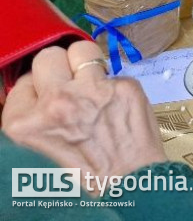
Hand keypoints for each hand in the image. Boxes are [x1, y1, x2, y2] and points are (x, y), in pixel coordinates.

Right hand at [2, 41, 166, 193]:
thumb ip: (36, 113)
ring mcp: (91, 91)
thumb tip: (40, 85)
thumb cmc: (84, 169)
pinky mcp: (124, 86)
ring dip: (86, 65)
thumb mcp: (40, 145)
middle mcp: (55, 102)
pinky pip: (113, 72)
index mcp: (25, 122)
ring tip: (93, 86)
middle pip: (48, 57)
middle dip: (59, 67)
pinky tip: (117, 104)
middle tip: (70, 83)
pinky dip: (115, 85)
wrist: (127, 182)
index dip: (39, 87)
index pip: (24, 80)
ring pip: (82, 50)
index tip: (49, 95)